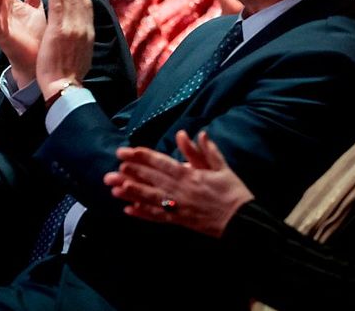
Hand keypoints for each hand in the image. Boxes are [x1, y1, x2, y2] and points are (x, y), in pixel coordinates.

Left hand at [37, 0, 94, 102]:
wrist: (66, 87)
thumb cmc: (70, 74)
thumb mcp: (82, 52)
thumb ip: (83, 38)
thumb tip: (85, 29)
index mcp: (87, 32)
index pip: (86, 5)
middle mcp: (83, 27)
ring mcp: (72, 28)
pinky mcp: (59, 32)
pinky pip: (58, 7)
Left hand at [103, 130, 254, 237]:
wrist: (245, 221)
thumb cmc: (233, 191)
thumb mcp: (221, 167)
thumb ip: (204, 150)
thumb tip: (190, 133)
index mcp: (190, 175)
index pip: (160, 163)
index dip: (141, 157)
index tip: (124, 152)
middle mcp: (181, 191)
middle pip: (150, 180)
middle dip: (129, 174)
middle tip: (110, 172)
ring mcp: (179, 207)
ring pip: (150, 199)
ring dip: (131, 193)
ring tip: (113, 189)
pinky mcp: (180, 221)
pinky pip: (158, 217)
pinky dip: (143, 214)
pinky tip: (128, 210)